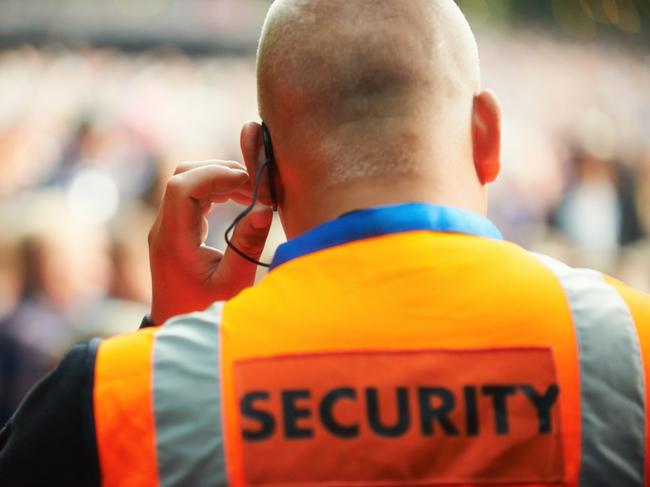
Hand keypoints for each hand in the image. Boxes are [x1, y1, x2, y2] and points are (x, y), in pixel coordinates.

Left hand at [148, 160, 272, 324]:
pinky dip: (216, 190)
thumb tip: (264, 209)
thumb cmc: (205, 310)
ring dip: (220, 179)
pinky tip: (240, 200)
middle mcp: (164, 227)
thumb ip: (247, 245)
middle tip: (256, 186)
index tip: (249, 184)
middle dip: (220, 172)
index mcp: (173, 239)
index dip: (215, 175)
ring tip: (253, 193)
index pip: (183, 186)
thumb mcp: (232, 283)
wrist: (178, 328)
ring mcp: (168, 226)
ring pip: (187, 181)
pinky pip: (192, 195)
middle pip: (183, 175)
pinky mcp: (177, 229)